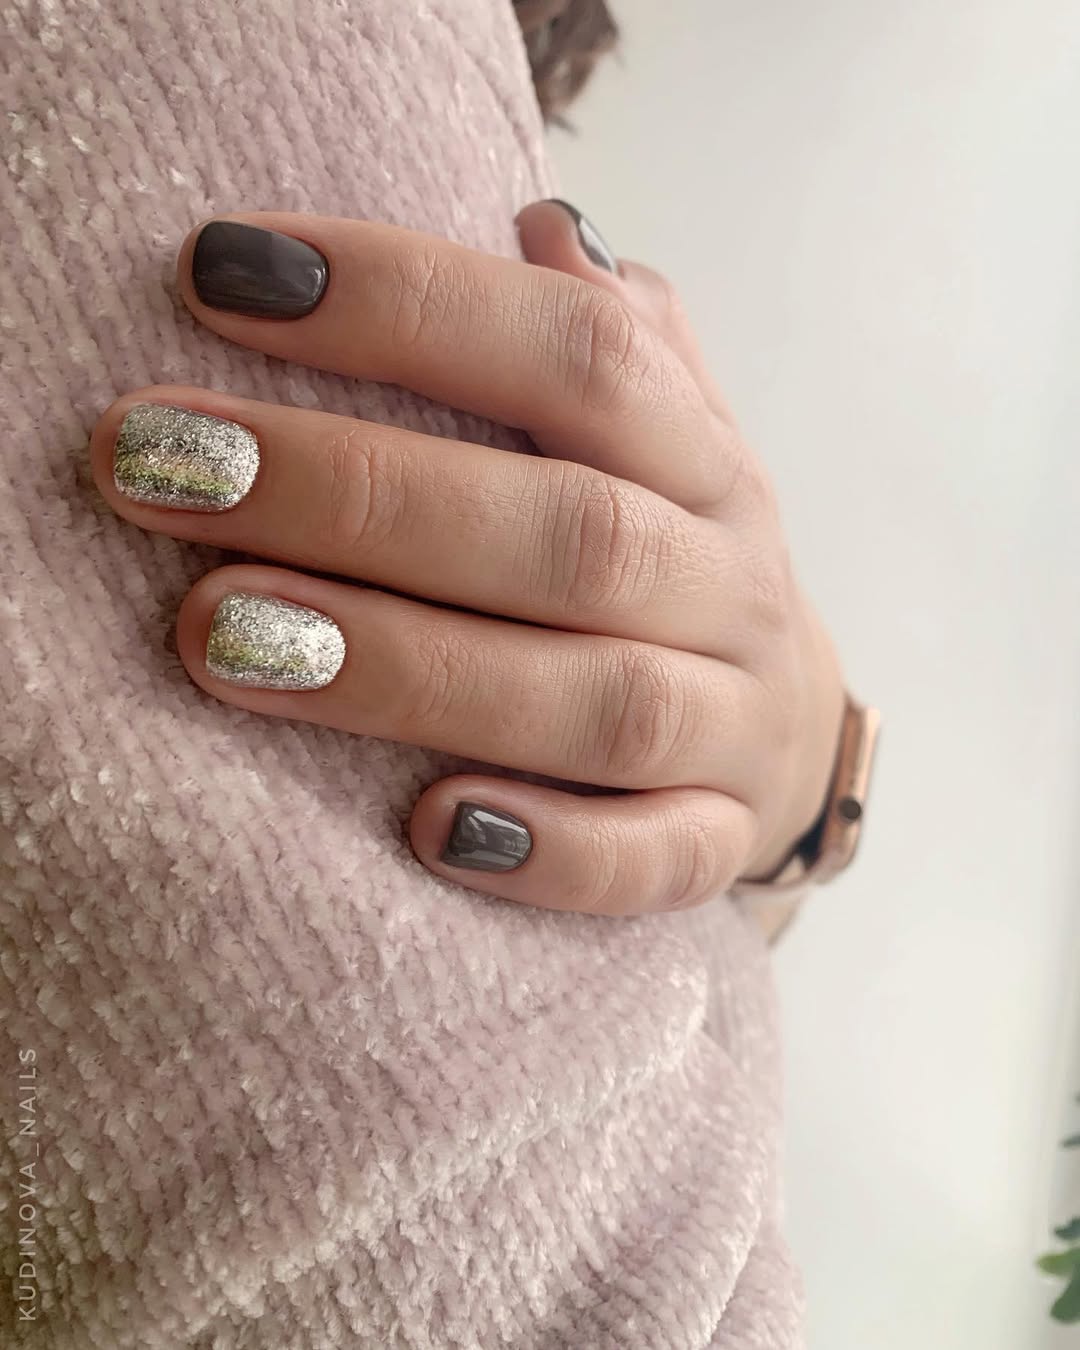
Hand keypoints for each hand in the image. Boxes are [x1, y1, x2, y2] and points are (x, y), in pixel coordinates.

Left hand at [91, 202, 843, 915]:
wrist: (785, 734)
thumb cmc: (671, 567)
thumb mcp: (671, 443)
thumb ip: (616, 344)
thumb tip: (541, 224)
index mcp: (707, 462)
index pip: (582, 355)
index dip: (411, 304)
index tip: (224, 273)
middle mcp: (730, 583)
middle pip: (564, 533)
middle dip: (358, 497)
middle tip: (170, 470)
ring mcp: (733, 723)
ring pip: (597, 701)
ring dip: (410, 670)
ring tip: (221, 638)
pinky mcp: (718, 841)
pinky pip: (654, 860)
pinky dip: (551, 852)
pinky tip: (428, 831)